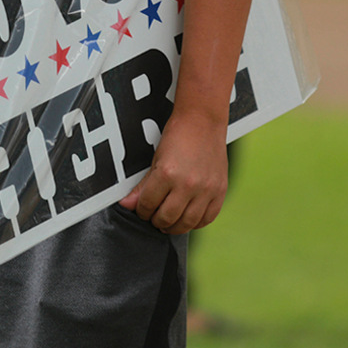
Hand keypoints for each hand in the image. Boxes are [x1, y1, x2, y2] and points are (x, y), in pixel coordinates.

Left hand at [118, 112, 227, 234]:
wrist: (203, 121)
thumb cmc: (178, 136)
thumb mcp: (155, 159)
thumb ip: (143, 186)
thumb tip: (128, 204)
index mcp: (167, 174)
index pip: (148, 205)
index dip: (141, 210)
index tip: (142, 209)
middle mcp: (188, 184)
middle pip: (167, 218)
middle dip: (156, 220)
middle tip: (154, 217)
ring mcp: (206, 189)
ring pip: (186, 223)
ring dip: (174, 226)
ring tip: (168, 222)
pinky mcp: (220, 191)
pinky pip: (207, 218)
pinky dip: (195, 223)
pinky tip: (187, 219)